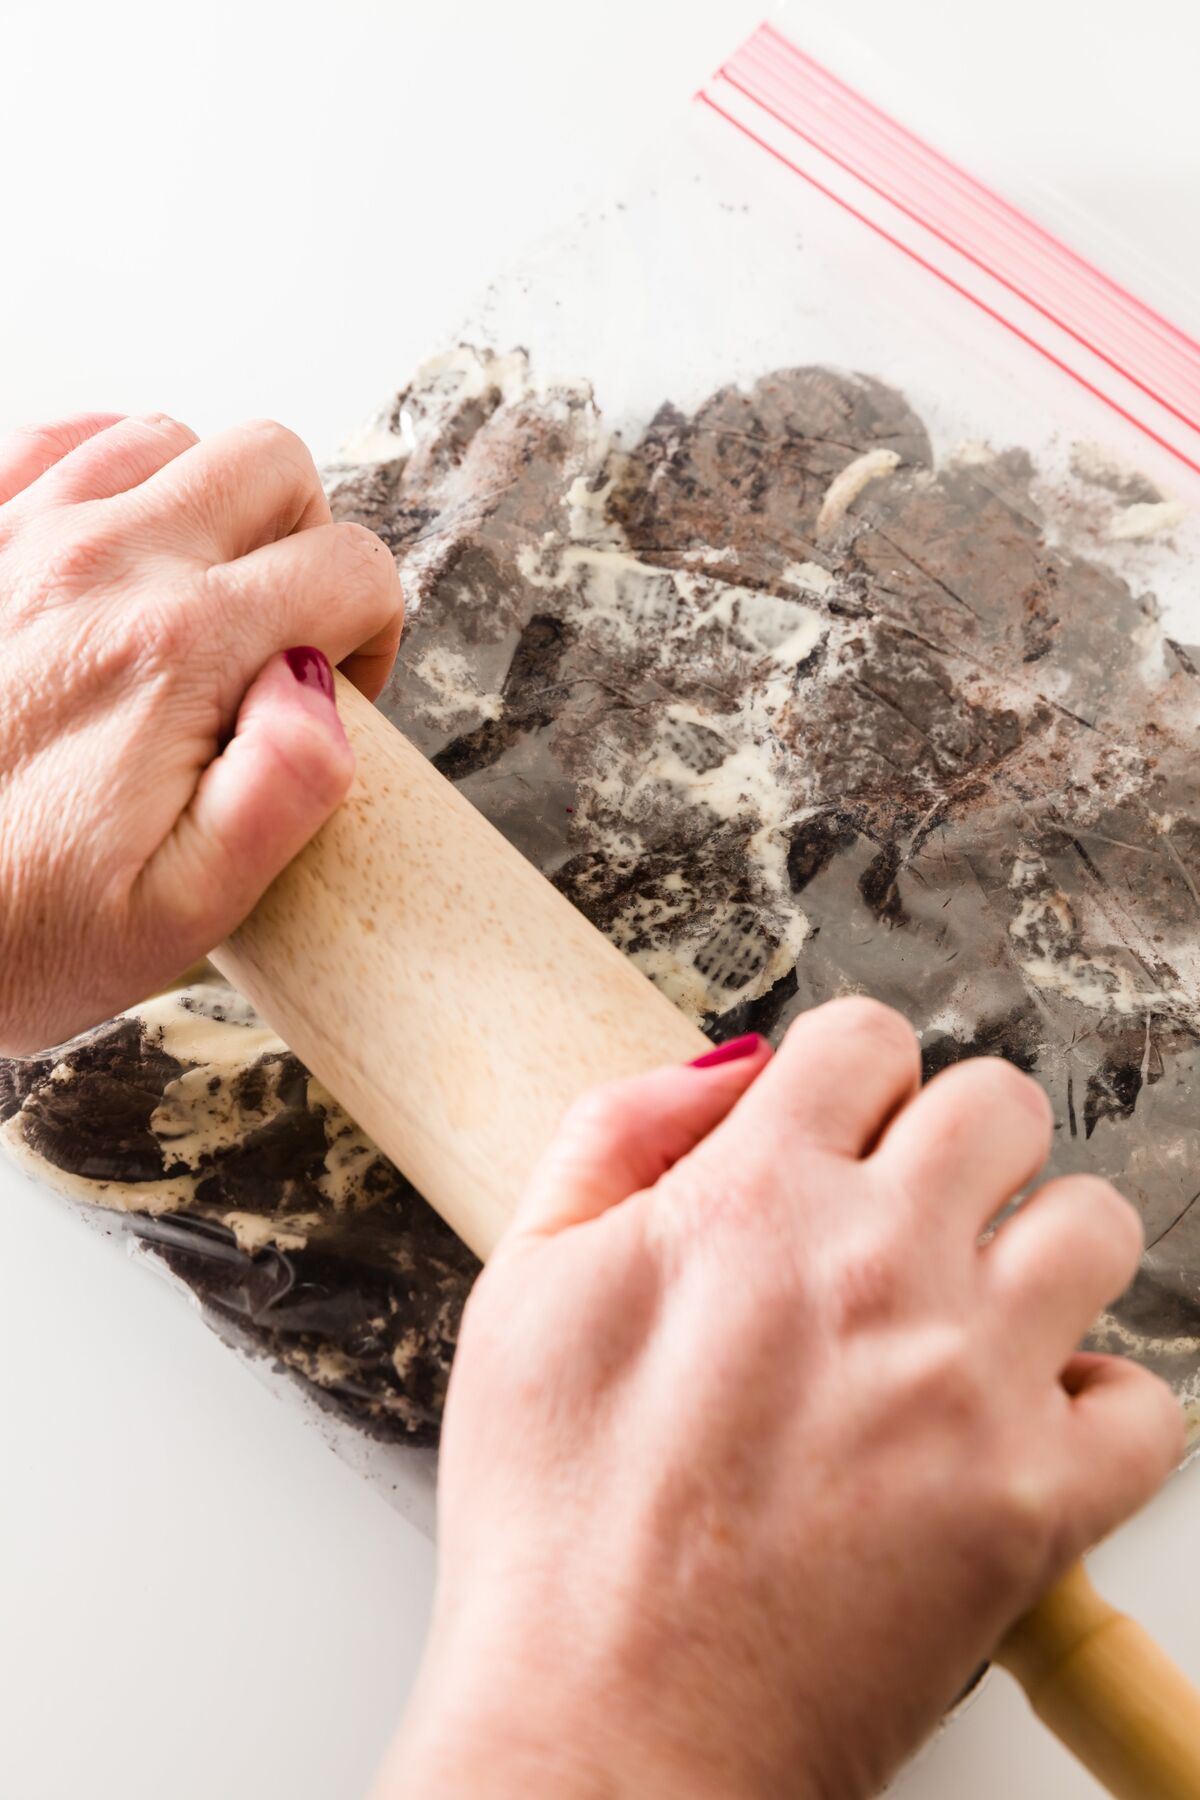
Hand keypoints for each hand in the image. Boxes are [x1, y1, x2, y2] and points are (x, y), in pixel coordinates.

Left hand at [0, 411, 401, 1051]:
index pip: (348, 567)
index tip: (335, 692)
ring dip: (208, 508)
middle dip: (307, 544)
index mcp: (175, 650)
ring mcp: (20, 538)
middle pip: (271, 466)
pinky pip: (59, 440)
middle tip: (280, 638)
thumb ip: (280, 792)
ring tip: (196, 604)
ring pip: (167, 442)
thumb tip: (321, 689)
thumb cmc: (18, 932)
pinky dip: (108, 474)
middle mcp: (97, 565)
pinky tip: (115, 555)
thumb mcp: (181, 909)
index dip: (369, 633)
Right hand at [385, 1002, 1183, 1799]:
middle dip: (957, 1142)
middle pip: (1000, 1104)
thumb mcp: (521, 1285)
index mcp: (749, 1199)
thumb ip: (612, 1134)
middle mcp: (873, 1264)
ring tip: (979, 1313)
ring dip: (1043, 1252)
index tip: (844, 1130)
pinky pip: (1147, 1405)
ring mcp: (966, 1379)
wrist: (604, 1734)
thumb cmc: (549, 1526)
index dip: (852, 1077)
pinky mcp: (1033, 1503)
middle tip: (913, 1216)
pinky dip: (1095, 1409)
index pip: (864, 1038)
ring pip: (1096, 1226)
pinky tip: (1015, 1428)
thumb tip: (726, 1065)